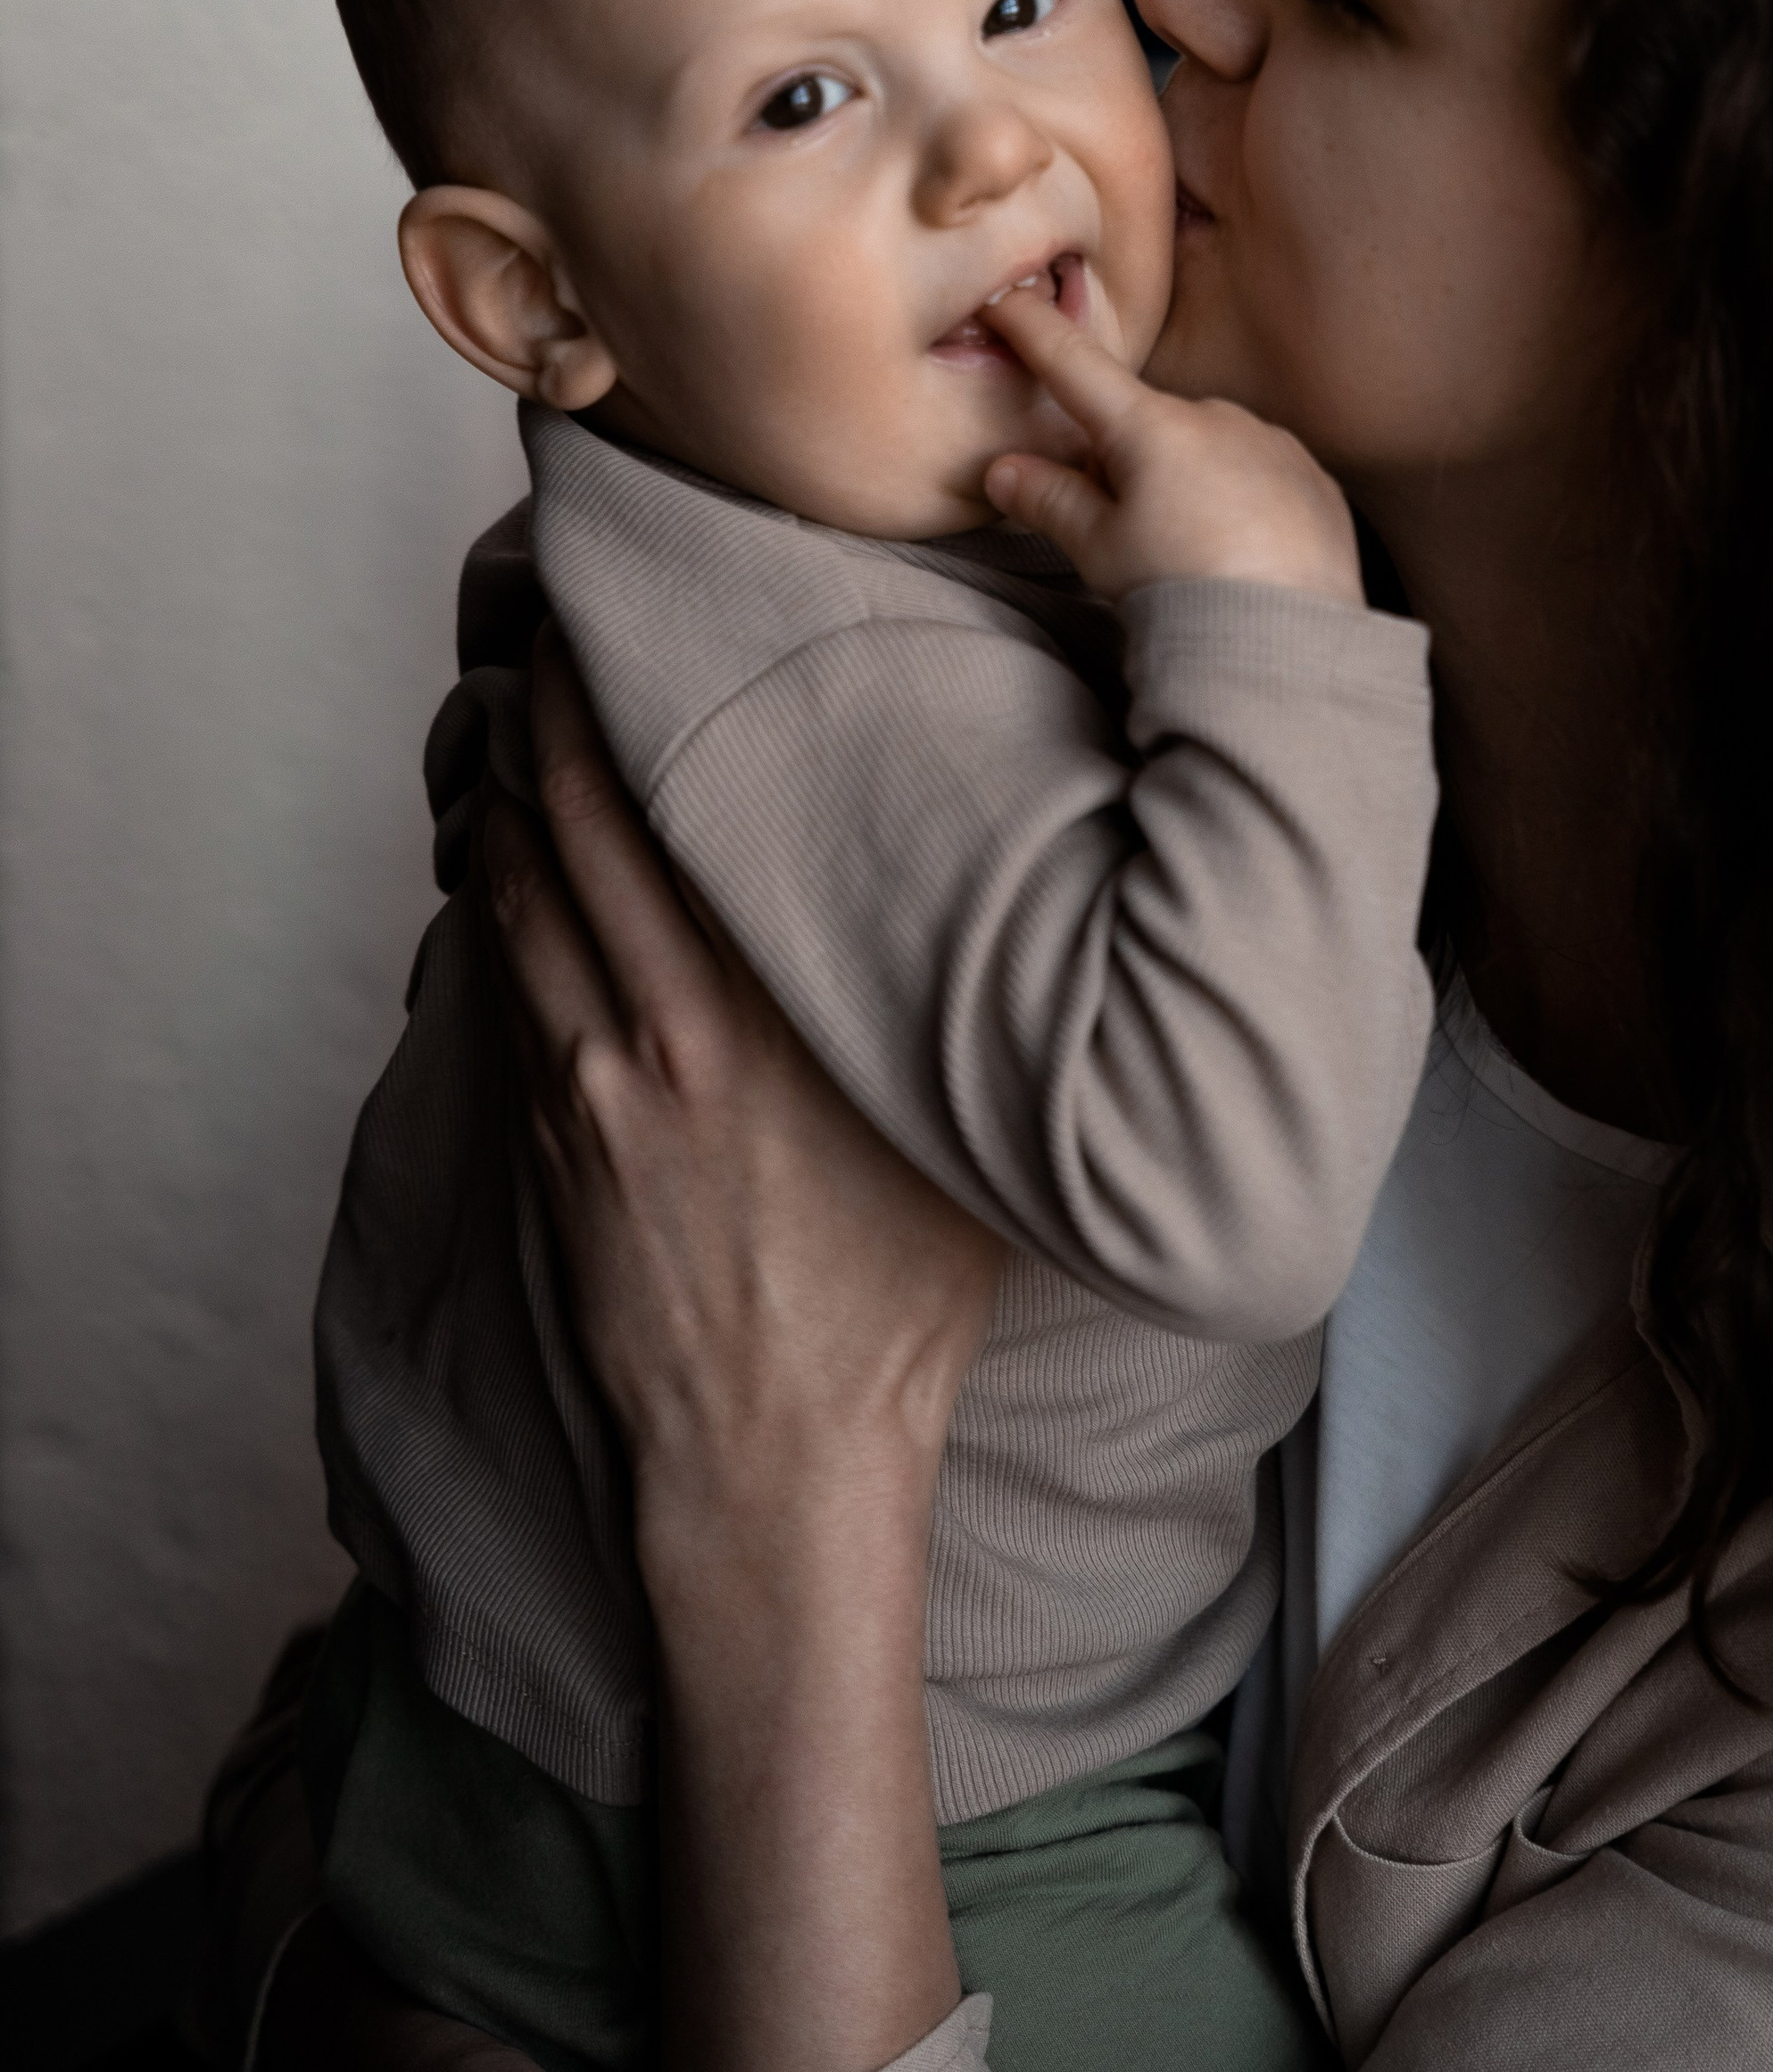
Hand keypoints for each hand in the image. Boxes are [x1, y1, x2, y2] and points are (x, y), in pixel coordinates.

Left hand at [487, 628, 1004, 1543]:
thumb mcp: (956, 1121)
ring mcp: (590, 1079)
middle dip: (542, 701)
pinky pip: (504, 973)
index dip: (617, 694)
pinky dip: (494, 889)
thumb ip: (937, 991)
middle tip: (543, 618)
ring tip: (505, 707)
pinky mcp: (553, 1133)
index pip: (665, 802)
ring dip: (502, 787)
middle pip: (569, 815)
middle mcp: (665, 1022)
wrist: (774, 1456)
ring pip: (516, 886)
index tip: (616, 615)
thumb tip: (979, 874)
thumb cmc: (899, 1300)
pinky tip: (499, 847)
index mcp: (770, 1004)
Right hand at [981, 279, 1363, 605]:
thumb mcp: (1099, 551)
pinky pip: (1259, 476)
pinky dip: (1240, 503)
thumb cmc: (1183, 594)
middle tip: (1123, 530)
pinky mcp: (1313, 481)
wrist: (1285, 643)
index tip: (1007, 299)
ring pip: (1206, 449)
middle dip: (1125, 460)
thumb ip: (1050, 500)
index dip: (1036, 330)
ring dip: (1187, 482)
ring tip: (1192, 556)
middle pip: (1147, 424)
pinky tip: (1240, 554)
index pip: (1077, 366)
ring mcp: (1272, 444)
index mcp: (1152, 427)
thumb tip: (1005, 468)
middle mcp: (1216, 418)